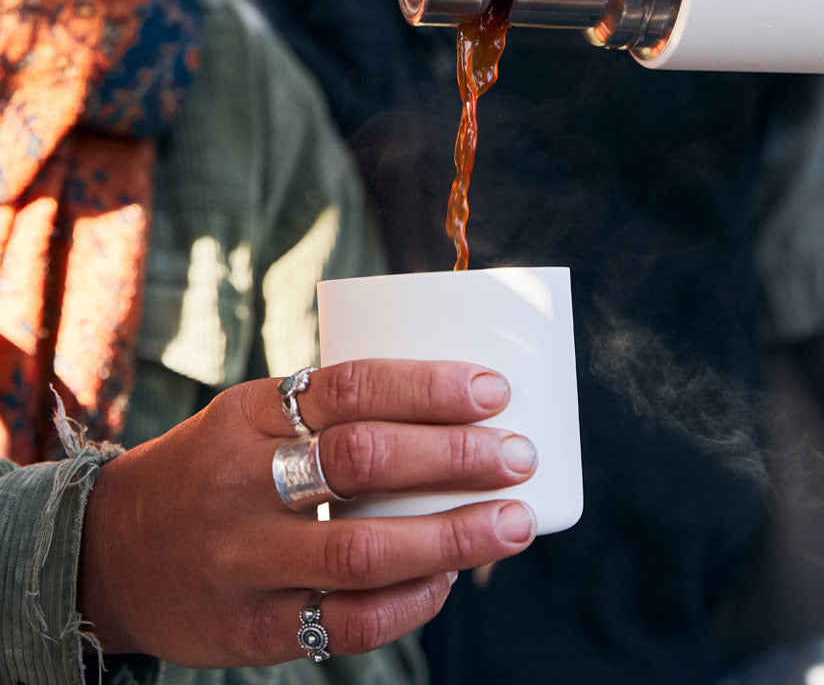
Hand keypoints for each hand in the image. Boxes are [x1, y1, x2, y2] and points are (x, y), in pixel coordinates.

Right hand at [78, 360, 536, 667]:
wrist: (111, 551)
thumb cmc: (215, 467)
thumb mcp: (251, 418)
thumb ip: (330, 415)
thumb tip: (451, 411)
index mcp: (248, 415)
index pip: (350, 388)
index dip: (428, 387)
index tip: (494, 389)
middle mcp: (243, 483)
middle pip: (365, 462)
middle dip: (455, 457)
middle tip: (519, 456)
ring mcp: (245, 561)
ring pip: (362, 549)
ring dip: (452, 537)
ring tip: (516, 523)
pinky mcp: (252, 628)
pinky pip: (344, 621)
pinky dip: (409, 603)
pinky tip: (450, 582)